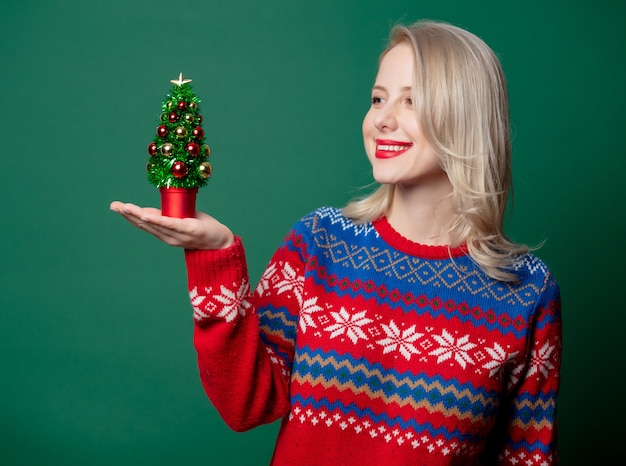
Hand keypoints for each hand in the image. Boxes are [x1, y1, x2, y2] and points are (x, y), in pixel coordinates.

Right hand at [110, 201, 234, 249]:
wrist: (220, 241)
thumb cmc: (200, 228)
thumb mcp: (180, 219)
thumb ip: (167, 215)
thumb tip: (152, 208)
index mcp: (165, 233)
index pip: (143, 223)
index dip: (129, 215)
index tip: (115, 206)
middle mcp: (168, 236)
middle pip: (144, 224)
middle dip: (128, 214)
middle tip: (114, 205)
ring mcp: (177, 235)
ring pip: (154, 224)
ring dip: (138, 215)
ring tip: (126, 208)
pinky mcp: (188, 230)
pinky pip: (170, 224)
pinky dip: (157, 220)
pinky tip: (146, 215)